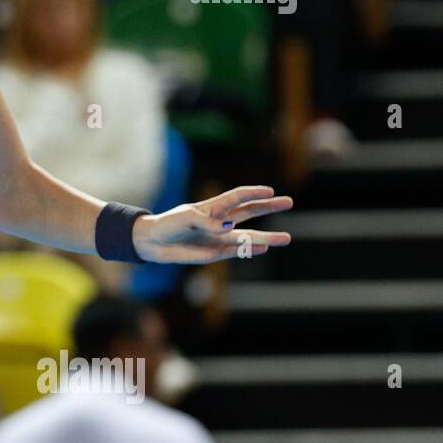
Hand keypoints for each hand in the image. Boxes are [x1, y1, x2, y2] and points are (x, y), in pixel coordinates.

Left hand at [132, 185, 292, 263]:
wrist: (154, 243)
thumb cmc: (168, 224)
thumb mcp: (185, 218)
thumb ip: (206, 221)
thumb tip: (228, 229)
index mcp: (213, 207)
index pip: (237, 197)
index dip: (254, 193)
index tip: (270, 191)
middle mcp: (220, 221)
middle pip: (250, 211)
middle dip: (269, 207)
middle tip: (289, 202)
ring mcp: (220, 237)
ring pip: (248, 235)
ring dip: (266, 237)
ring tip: (286, 238)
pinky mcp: (216, 252)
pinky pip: (237, 250)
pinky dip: (250, 249)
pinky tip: (264, 248)